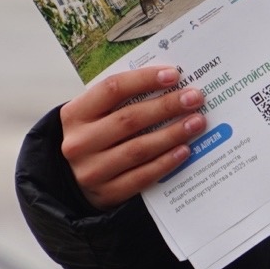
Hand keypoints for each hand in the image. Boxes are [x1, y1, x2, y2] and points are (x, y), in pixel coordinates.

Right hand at [58, 64, 204, 210]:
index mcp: (75, 114)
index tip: (174, 75)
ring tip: (196, 122)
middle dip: (166, 106)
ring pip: (138, 149)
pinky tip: (185, 150)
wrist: (73, 181)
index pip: (112, 89)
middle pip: (129, 119)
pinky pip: (142, 176)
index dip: (144, 79)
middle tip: (194, 98)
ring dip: (172, 134)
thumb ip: (123, 99)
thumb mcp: (95, 115)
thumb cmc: (95, 137)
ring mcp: (91, 171)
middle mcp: (79, 142)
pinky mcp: (106, 193)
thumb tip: (169, 81)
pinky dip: (166, 162)